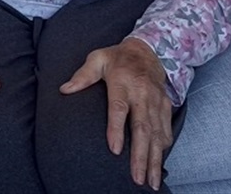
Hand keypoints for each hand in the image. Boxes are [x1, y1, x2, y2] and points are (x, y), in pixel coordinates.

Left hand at [60, 38, 172, 190]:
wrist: (147, 50)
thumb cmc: (117, 57)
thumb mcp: (97, 59)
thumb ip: (82, 75)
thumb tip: (64, 89)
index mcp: (123, 82)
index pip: (119, 108)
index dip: (116, 129)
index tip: (115, 150)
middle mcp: (142, 94)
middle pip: (142, 127)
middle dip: (140, 155)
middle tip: (137, 177)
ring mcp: (156, 101)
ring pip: (156, 133)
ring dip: (154, 158)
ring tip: (150, 180)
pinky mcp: (165, 106)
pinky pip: (166, 129)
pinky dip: (163, 147)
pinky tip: (159, 163)